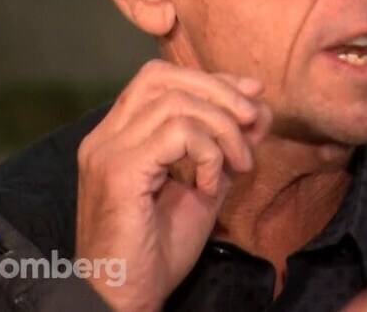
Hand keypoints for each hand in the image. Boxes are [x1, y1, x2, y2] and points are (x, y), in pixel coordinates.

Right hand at [75, 59, 272, 310]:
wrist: (125, 298)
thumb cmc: (158, 251)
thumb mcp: (204, 189)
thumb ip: (226, 148)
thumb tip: (260, 109)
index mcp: (118, 137)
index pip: (160, 78)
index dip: (211, 80)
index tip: (252, 96)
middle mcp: (105, 137)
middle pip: (163, 77)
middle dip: (220, 92)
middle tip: (253, 123)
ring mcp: (108, 152)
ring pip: (176, 103)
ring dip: (223, 130)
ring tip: (238, 166)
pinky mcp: (119, 172)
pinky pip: (178, 135)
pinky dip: (208, 154)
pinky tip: (211, 187)